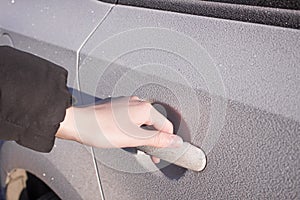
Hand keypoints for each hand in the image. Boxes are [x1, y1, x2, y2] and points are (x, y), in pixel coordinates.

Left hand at [56, 96, 182, 162]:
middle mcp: (138, 102)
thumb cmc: (100, 128)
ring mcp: (128, 103)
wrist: (78, 123)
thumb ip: (157, 139)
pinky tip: (124, 136)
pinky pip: (134, 118)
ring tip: (133, 144)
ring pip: (144, 121)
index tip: (161, 152)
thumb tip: (174, 141)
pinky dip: (134, 129)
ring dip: (143, 134)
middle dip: (154, 138)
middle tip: (149, 151)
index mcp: (145, 108)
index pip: (166, 126)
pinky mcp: (119, 107)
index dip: (166, 142)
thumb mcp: (133, 138)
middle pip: (156, 123)